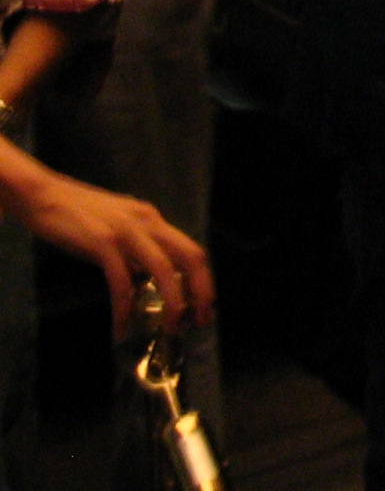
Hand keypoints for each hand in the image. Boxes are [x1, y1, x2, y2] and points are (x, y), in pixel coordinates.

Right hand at [1, 154, 213, 337]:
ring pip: (163, 268)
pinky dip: (125, 306)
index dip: (204, 280)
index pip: (192, 250)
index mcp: (152, 220)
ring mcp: (126, 230)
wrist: (42, 194)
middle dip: (201, 291)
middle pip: (190, 256)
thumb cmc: (77, 215)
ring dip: (171, 301)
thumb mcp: (118, 229)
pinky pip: (121, 280)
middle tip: (200, 321)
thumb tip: (148, 279)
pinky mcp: (101, 241)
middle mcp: (147, 221)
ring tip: (169, 327)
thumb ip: (135, 251)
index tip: (205, 307)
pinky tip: (121, 325)